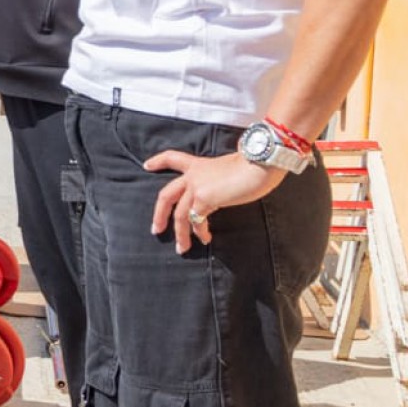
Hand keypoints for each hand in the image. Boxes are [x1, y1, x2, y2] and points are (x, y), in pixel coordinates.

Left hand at [145, 150, 285, 252]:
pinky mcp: (204, 198)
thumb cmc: (254, 166)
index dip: (158, 161)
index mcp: (198, 165)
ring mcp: (196, 186)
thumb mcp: (229, 170)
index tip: (147, 165)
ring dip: (180, 234)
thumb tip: (220, 193)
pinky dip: (199, 232)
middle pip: (166, 195)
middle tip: (156, 229)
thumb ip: (218, 181)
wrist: (260, 163)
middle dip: (159, 214)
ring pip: (179, 214)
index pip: (172, 158)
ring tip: (182, 248)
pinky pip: (196, 220)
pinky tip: (205, 239)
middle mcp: (193, 175)